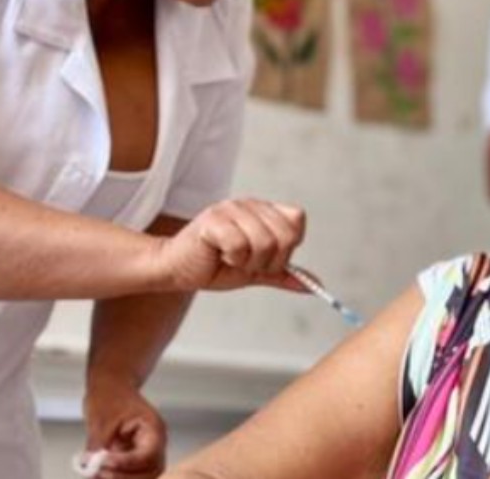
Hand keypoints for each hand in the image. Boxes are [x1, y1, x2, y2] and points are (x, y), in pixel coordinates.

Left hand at [83, 381, 165, 478]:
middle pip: (151, 471)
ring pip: (143, 476)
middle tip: (100, 472)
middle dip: (125, 476)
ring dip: (121, 478)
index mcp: (153, 429)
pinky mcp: (133, 459)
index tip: (104, 462)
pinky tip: (98, 474)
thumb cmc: (110, 395)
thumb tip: (91, 465)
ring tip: (97, 474)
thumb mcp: (102, 418)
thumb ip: (98, 444)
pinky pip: (130, 474)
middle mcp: (154, 444)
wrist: (110, 388)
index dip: (127, 463)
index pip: (148, 454)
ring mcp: (144, 452)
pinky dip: (116, 476)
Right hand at [157, 199, 306, 292]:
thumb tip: (313, 285)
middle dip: (270, 261)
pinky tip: (219, 256)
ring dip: (249, 262)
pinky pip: (240, 245)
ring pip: (265, 243)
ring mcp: (231, 209)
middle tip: (247, 263)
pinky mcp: (213, 220)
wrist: (176, 270)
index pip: (297, 221)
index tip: (267, 258)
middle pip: (286, 235)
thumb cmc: (214, 266)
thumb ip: (284, 274)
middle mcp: (250, 205)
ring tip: (231, 259)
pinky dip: (232, 259)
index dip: (288, 247)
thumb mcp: (256, 272)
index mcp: (263, 211)